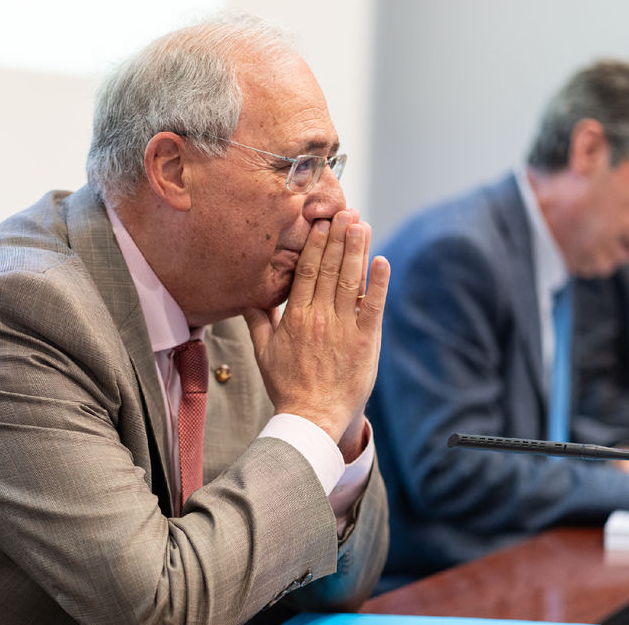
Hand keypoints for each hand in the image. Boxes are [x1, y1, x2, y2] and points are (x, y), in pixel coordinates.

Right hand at [242, 209, 389, 459]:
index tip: (320, 222)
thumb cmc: (287, 386)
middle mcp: (319, 317)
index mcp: (295, 316)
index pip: (305, 271)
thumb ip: (257, 320)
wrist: (312, 418)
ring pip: (351, 281)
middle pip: (329, 268)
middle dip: (338, 237)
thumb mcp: (263, 351)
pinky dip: (379, 283)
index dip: (314, 244)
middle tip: (345, 211)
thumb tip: (246, 296)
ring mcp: (344, 328)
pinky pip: (373, 306)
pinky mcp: (365, 341)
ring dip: (356, 250)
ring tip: (361, 224)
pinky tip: (382, 261)